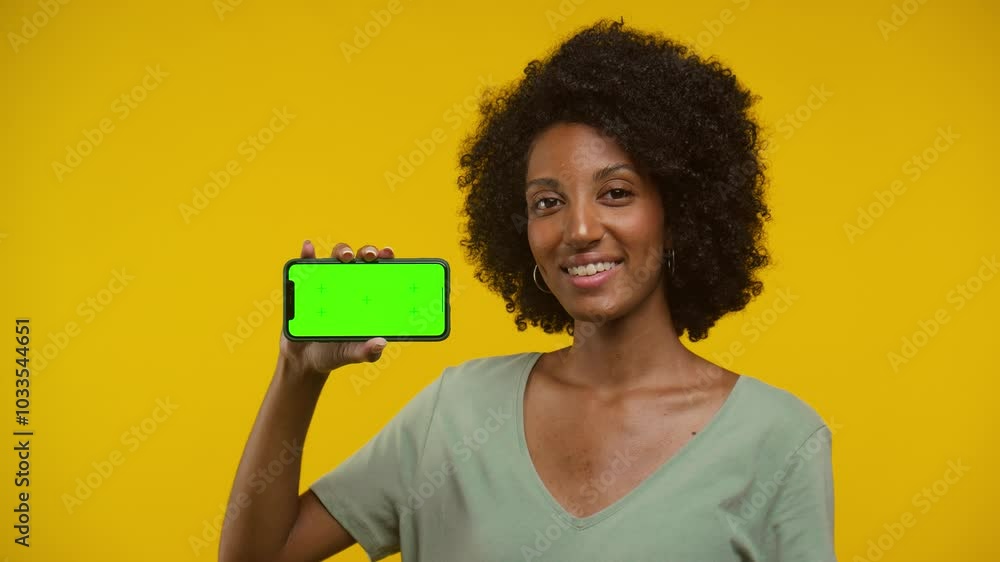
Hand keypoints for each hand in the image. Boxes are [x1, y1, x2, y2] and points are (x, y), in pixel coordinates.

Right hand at [278, 240, 394, 377]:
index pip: (379, 272)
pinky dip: (307, 254)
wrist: (305, 359)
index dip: (385, 259)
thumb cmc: (335, 352)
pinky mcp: (306, 286)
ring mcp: (328, 283)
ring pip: (336, 258)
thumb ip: (367, 352)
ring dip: (342, 251)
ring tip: (345, 257)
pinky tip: (309, 247)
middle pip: (360, 260)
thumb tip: (381, 344)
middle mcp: (349, 285)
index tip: (389, 253)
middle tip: (370, 257)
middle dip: (367, 252)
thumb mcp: (353, 353)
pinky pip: (306, 266)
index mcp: (365, 297)